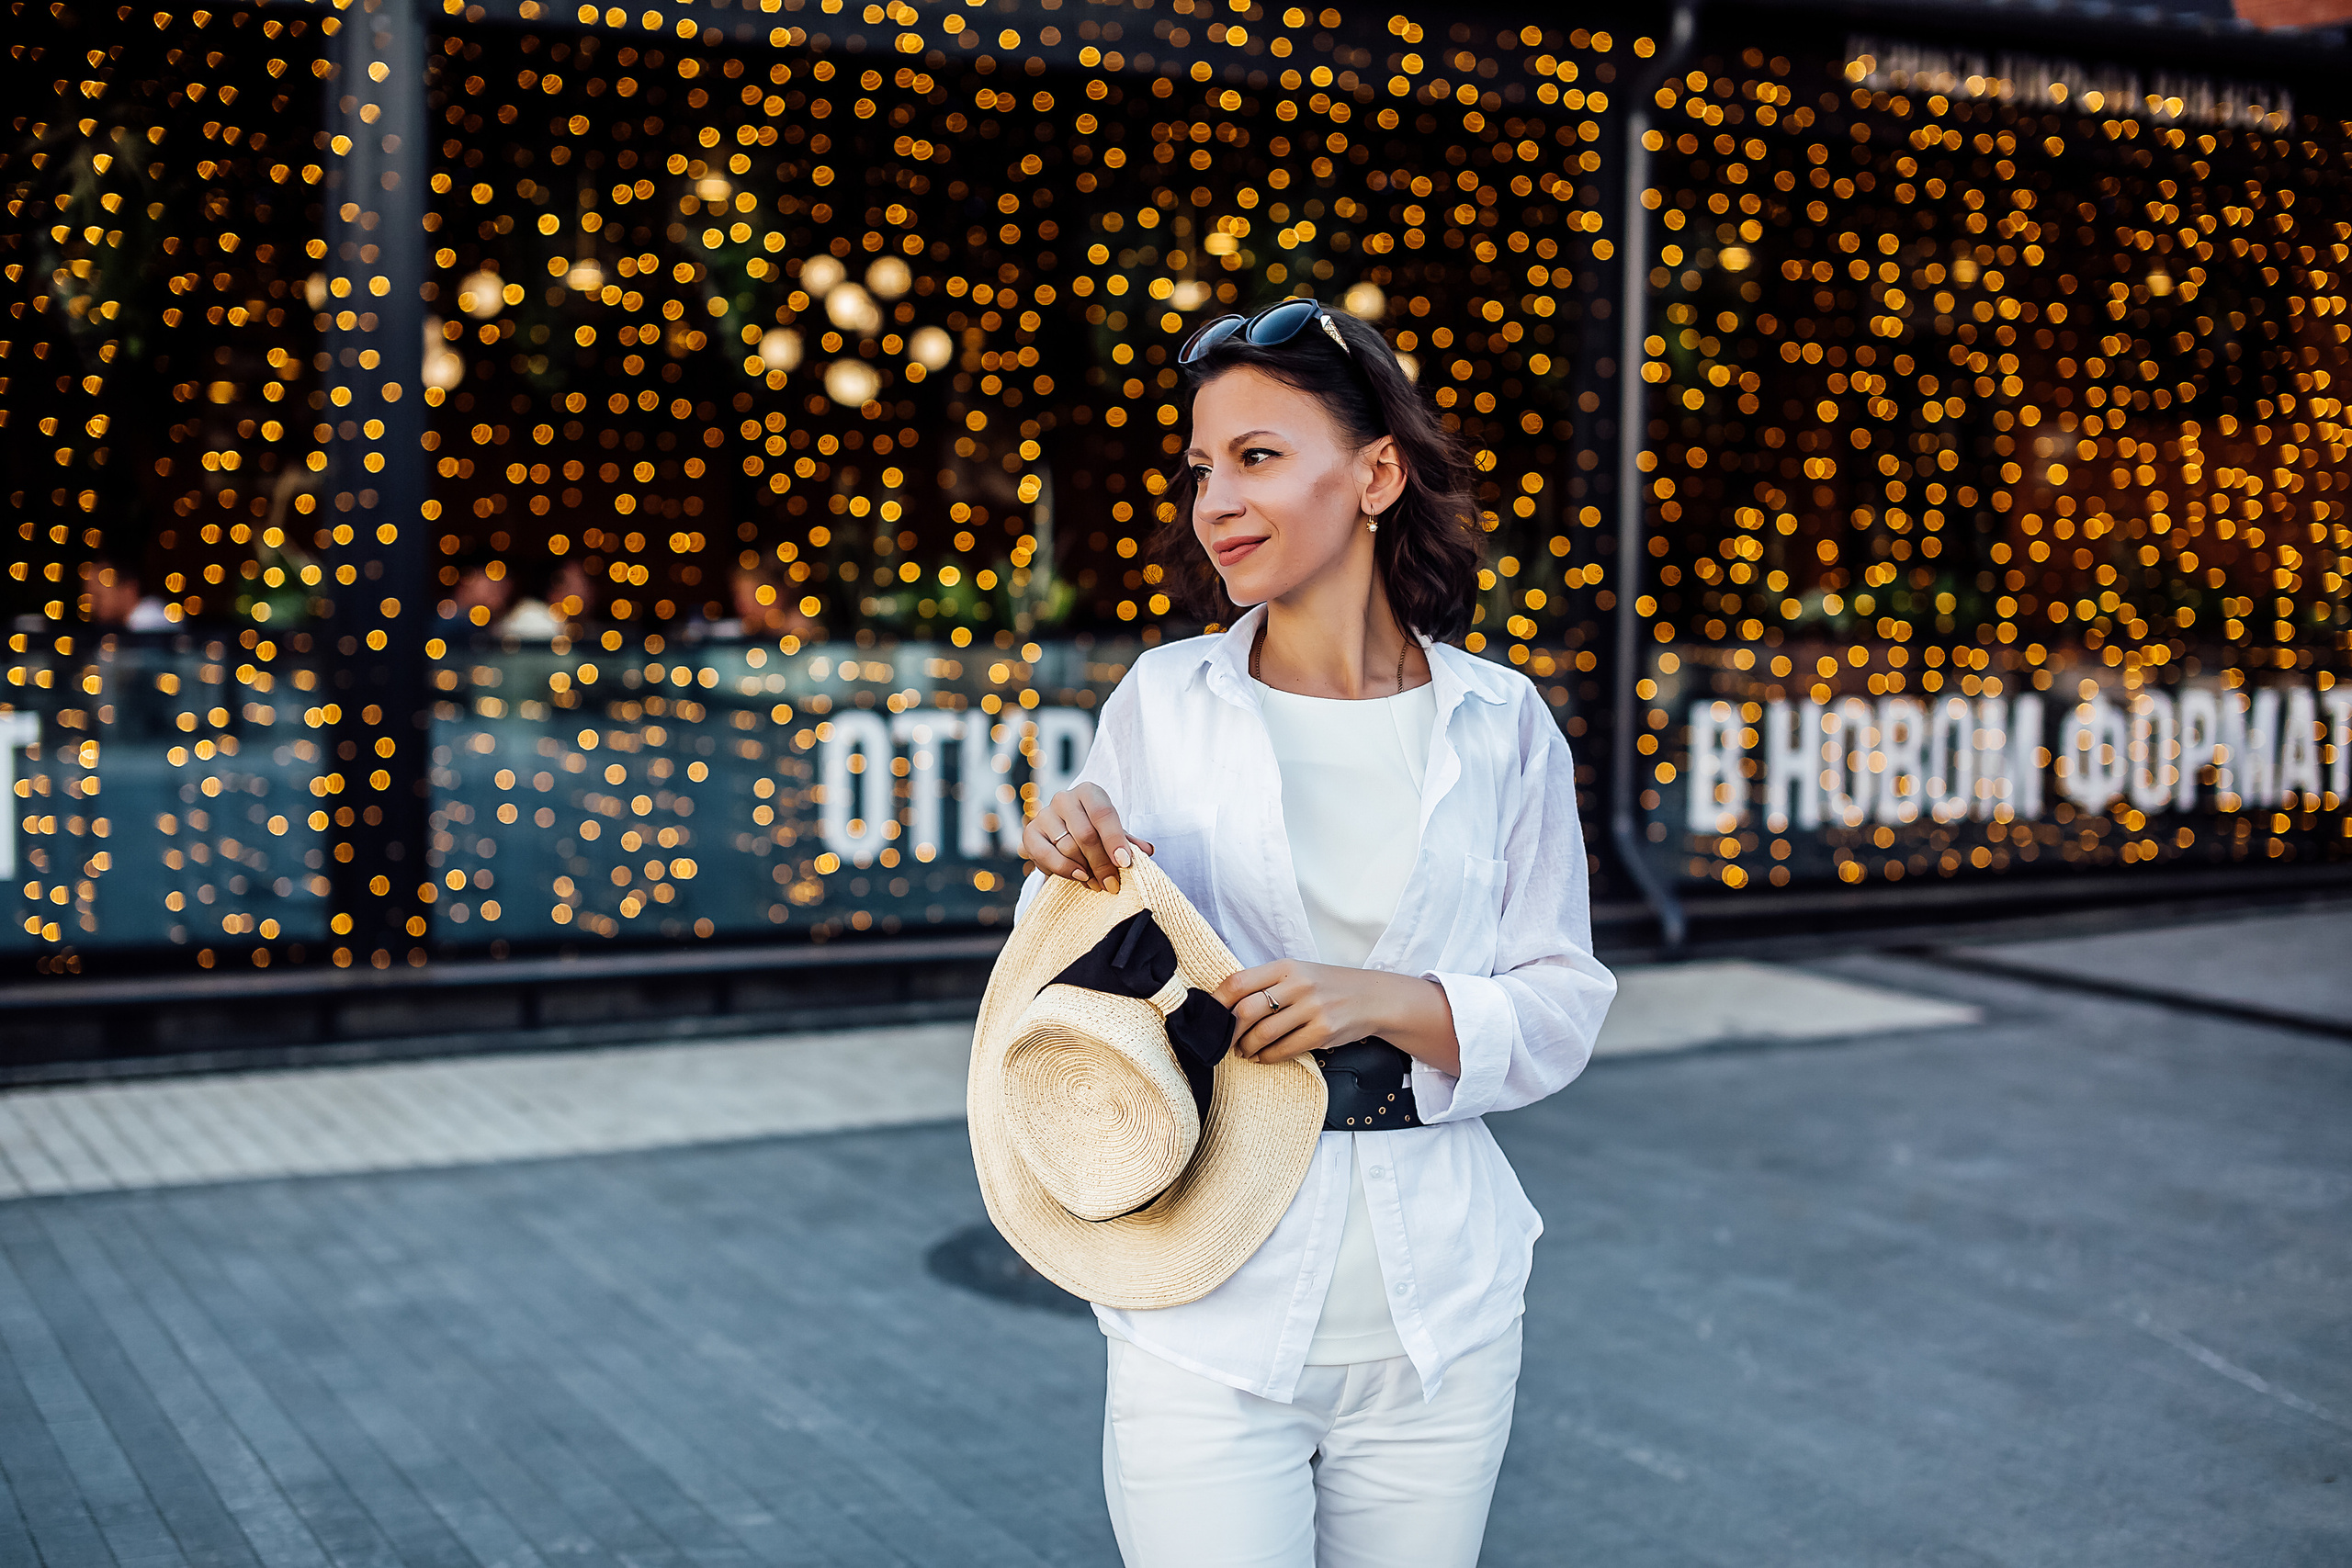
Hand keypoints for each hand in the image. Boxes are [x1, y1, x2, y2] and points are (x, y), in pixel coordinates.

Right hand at [1023, 782, 1154, 894]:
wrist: (1064, 833)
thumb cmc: (1095, 830)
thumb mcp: (1114, 833)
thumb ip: (1129, 842)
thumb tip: (1147, 850)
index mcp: (1089, 792)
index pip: (1103, 814)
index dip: (1114, 840)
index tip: (1124, 863)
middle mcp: (1064, 798)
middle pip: (1085, 835)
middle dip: (1101, 864)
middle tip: (1112, 884)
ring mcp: (1044, 814)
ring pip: (1067, 847)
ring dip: (1085, 870)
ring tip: (1098, 884)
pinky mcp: (1030, 833)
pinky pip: (1045, 855)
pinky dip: (1063, 870)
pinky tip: (1078, 877)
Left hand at [1213, 960, 1461, 1075]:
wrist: (1373, 997)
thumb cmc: (1328, 985)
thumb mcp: (1299, 972)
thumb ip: (1267, 983)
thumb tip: (1226, 1006)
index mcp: (1286, 966)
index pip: (1238, 981)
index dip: (1217, 1002)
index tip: (1209, 1016)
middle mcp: (1298, 984)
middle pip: (1247, 1010)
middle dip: (1230, 1031)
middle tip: (1225, 1041)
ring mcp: (1312, 1008)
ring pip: (1264, 1033)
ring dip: (1247, 1047)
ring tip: (1244, 1051)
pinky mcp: (1323, 1031)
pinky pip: (1284, 1049)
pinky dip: (1267, 1057)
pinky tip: (1263, 1057)